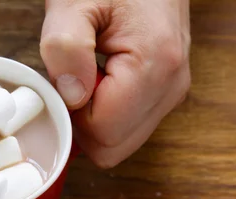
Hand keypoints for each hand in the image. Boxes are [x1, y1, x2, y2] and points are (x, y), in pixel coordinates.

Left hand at [40, 0, 190, 167]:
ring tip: (88, 75)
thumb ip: (65, 48)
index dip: (72, 116)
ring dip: (94, 119)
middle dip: (82, 124)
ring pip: (120, 143)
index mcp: (155, 64)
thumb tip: (72, 97)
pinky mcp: (165, 94)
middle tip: (72, 81)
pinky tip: (100, 80)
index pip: (103, 132)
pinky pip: (128, 127)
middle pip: (114, 147)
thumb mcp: (73, 1)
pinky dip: (107, 114)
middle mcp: (171, 86)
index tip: (63, 83)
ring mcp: (172, 93)